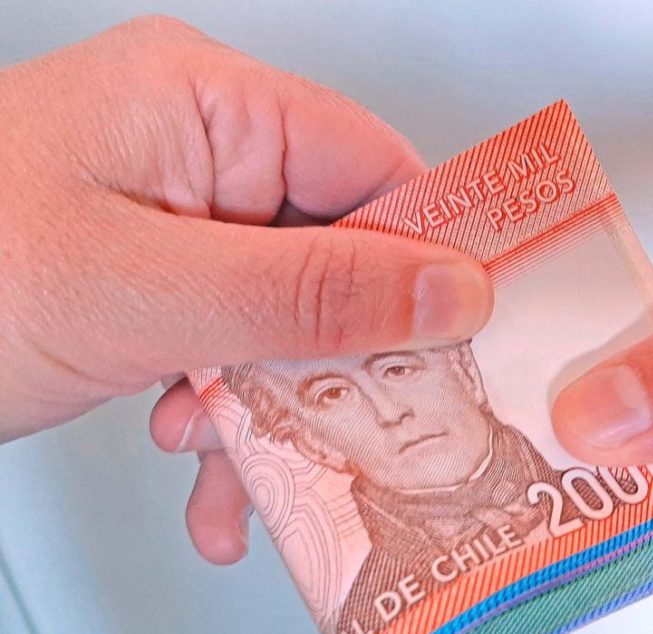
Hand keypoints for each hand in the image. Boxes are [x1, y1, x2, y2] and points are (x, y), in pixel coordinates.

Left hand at [0, 17, 491, 562]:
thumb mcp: (144, 295)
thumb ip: (311, 293)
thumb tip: (448, 288)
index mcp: (202, 104)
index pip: (375, 167)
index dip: (428, 260)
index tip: (465, 341)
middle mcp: (196, 153)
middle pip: (338, 254)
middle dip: (336, 361)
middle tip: (355, 428)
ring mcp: (172, 221)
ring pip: (287, 317)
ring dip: (277, 407)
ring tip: (247, 466)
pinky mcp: (150, 282)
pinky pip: (231, 343)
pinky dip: (230, 416)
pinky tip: (208, 468)